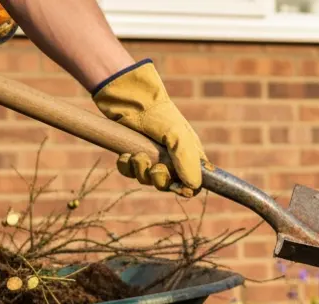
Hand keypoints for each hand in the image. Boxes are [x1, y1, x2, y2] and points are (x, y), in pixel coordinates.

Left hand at [92, 60, 206, 195]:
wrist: (129, 99)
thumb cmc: (159, 115)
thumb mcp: (178, 137)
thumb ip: (188, 163)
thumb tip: (193, 187)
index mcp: (188, 155)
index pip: (192, 183)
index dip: (185, 188)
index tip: (177, 186)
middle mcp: (170, 158)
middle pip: (167, 185)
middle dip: (159, 180)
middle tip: (155, 168)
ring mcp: (150, 157)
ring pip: (146, 180)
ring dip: (140, 171)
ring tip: (137, 155)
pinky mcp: (131, 154)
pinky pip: (128, 172)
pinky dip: (126, 166)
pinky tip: (125, 154)